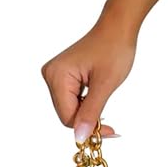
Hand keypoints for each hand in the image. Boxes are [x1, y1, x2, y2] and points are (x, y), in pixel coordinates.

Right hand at [42, 26, 135, 142]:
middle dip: (87, 121)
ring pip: (69, 108)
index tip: (110, 131)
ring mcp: (54, 74)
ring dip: (87, 113)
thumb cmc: (114, 49)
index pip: (67, 117)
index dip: (87, 128)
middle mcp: (50, 75)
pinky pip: (71, 99)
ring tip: (105, 103)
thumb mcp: (105, 85)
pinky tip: (97, 98)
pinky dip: (85, 104)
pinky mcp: (62, 75)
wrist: (117, 28)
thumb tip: (80, 138)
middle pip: (66, 114)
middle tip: (111, 125)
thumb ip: (91, 113)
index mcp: (57, 76)